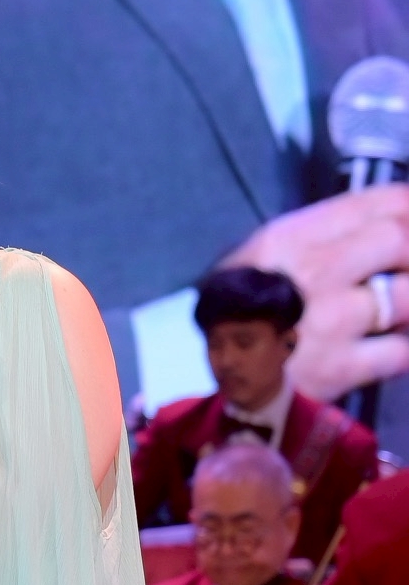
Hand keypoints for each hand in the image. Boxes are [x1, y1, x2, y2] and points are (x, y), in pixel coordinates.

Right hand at [224, 187, 408, 397]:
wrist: (198, 380)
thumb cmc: (230, 313)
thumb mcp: (257, 258)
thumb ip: (311, 240)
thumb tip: (378, 226)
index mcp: (287, 238)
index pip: (371, 204)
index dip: (408, 205)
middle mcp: (312, 271)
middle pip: (398, 240)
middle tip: (406, 268)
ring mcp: (329, 320)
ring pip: (406, 297)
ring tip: (396, 312)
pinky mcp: (340, 367)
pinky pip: (401, 352)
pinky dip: (404, 350)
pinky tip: (390, 348)